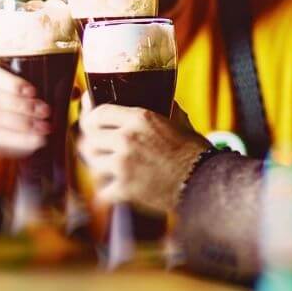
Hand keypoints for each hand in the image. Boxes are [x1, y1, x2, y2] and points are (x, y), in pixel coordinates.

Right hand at [0, 63, 49, 160]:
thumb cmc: (4, 108)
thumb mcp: (11, 92)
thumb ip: (25, 91)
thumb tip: (53, 98)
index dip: (12, 83)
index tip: (32, 91)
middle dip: (23, 105)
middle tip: (44, 111)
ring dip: (24, 123)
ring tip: (43, 127)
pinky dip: (20, 139)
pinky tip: (36, 140)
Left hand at [78, 103, 210, 213]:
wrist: (203, 181)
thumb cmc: (194, 151)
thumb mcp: (179, 121)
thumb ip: (164, 109)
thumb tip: (161, 99)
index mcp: (139, 118)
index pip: (98, 113)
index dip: (89, 117)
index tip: (88, 121)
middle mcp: (127, 139)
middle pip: (89, 139)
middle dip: (91, 144)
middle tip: (97, 148)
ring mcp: (123, 165)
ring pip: (92, 164)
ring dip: (99, 167)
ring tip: (107, 169)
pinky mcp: (124, 190)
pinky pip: (102, 190)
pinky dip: (108, 192)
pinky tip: (116, 189)